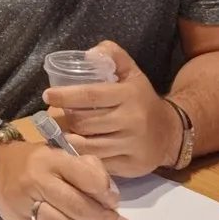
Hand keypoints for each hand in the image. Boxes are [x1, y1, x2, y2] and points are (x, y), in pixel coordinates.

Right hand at [0, 140, 135, 219]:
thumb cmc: (37, 159)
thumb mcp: (62, 153)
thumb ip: (88, 171)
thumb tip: (111, 200)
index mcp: (51, 158)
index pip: (87, 178)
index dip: (106, 193)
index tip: (115, 202)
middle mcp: (36, 180)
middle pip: (77, 207)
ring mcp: (24, 203)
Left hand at [42, 41, 180, 177]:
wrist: (170, 133)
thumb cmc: (142, 100)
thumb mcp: (132, 73)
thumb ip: (113, 55)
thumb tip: (88, 54)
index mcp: (128, 95)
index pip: (90, 95)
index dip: (66, 96)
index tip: (48, 95)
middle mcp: (131, 120)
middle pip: (84, 123)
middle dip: (65, 121)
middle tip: (54, 119)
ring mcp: (131, 144)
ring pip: (88, 146)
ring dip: (69, 141)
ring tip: (61, 134)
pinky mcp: (130, 165)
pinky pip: (98, 163)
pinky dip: (83, 158)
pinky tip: (76, 151)